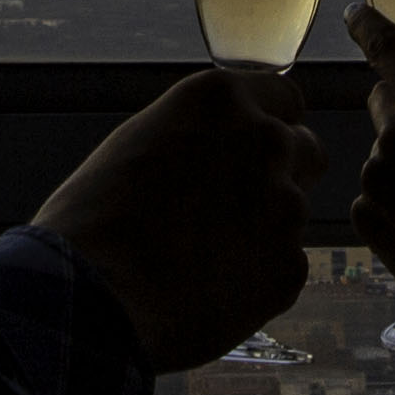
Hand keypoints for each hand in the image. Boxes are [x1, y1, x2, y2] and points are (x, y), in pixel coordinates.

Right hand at [34, 69, 326, 370]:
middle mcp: (265, 140)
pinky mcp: (290, 266)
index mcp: (222, 100)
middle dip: (280, 174)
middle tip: (231, 208)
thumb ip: (197, 136)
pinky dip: (258, 279)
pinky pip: (285, 266)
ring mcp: (285, 205)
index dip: (265, 127)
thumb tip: (221, 151)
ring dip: (264, 229)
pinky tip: (209, 291)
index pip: (285, 98)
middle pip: (303, 150)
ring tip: (203, 259)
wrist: (90, 296)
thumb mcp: (139, 144)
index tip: (246, 153)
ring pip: (293, 213)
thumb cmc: (93, 221)